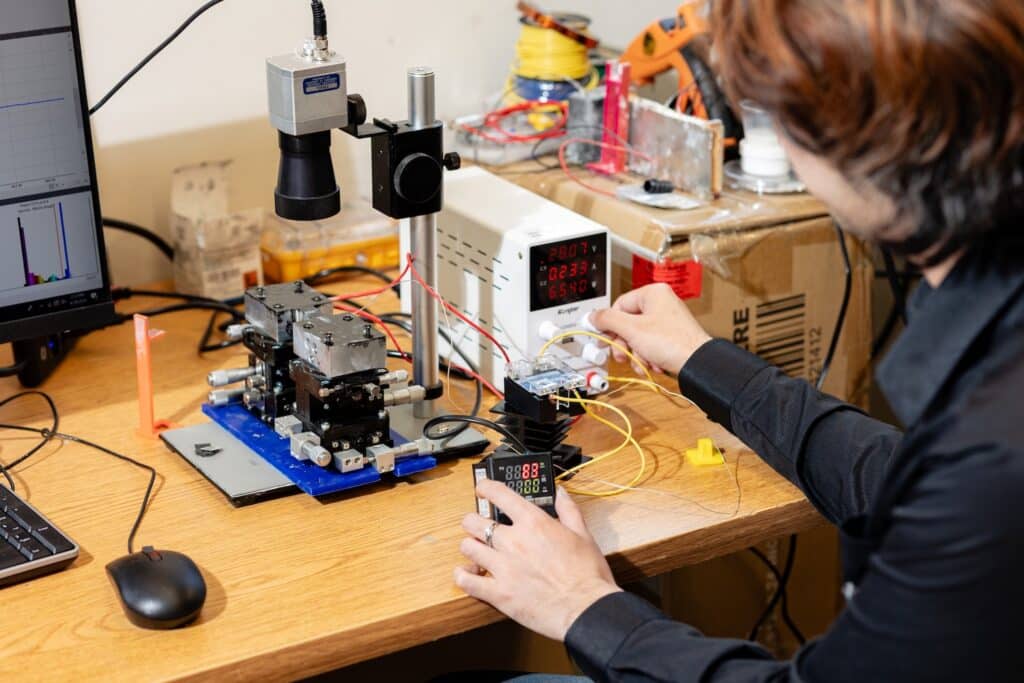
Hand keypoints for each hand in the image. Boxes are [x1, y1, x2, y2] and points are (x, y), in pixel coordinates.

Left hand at [454, 481, 621, 641]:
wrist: (586, 608)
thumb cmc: (588, 574)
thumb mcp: (582, 534)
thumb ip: (568, 510)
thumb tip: (560, 493)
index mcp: (534, 522)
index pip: (499, 494)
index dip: (485, 488)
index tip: (483, 489)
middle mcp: (513, 540)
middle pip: (474, 521)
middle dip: (473, 521)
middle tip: (478, 526)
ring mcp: (503, 566)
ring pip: (467, 547)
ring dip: (470, 547)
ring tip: (476, 551)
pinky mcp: (498, 593)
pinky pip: (467, 581)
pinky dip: (463, 576)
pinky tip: (468, 574)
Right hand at [590, 283, 711, 375]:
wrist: (697, 364)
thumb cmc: (672, 342)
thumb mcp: (632, 329)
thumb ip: (608, 320)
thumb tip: (593, 316)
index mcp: (653, 293)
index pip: (619, 305)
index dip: (609, 324)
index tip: (602, 337)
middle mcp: (661, 304)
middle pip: (628, 323)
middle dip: (624, 344)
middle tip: (621, 354)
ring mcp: (667, 321)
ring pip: (638, 337)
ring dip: (636, 353)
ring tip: (641, 362)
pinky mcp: (671, 337)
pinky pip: (650, 345)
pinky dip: (648, 357)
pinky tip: (652, 364)